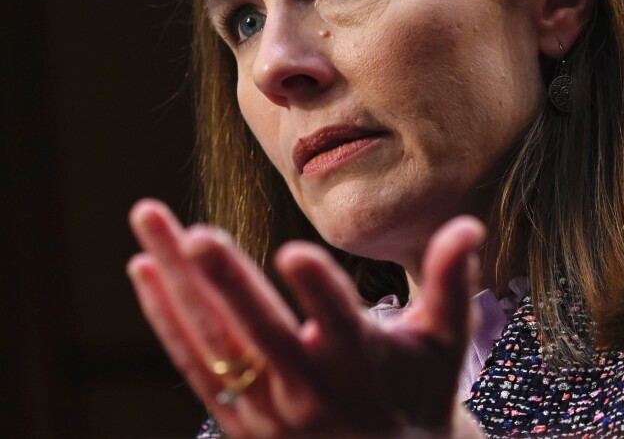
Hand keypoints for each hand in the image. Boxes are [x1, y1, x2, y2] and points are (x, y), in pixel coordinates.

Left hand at [127, 199, 486, 437]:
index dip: (322, 294)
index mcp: (364, 371)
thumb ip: (451, 281)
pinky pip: (192, 362)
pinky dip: (165, 317)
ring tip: (149, 217)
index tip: (295, 252)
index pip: (343, 329)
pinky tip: (143, 266)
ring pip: (213, 341)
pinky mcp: (235, 416)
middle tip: (197, 234)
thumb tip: (470, 224)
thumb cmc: (417, 392)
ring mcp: (264, 409)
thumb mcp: (443, 344)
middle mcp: (309, 393)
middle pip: (262, 336)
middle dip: (229, 284)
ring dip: (178, 281)